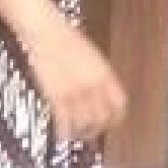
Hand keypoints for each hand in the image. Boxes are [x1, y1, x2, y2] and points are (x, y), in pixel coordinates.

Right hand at [26, 23, 126, 140]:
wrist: (47, 33)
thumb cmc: (67, 39)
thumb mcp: (92, 56)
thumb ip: (100, 76)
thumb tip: (102, 94)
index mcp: (105, 74)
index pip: (120, 105)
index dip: (117, 118)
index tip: (111, 123)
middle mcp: (93, 86)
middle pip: (102, 118)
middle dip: (97, 128)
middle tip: (91, 132)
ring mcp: (75, 92)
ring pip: (84, 124)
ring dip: (81, 132)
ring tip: (76, 134)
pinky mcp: (57, 97)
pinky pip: (64, 123)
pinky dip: (64, 132)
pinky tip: (62, 133)